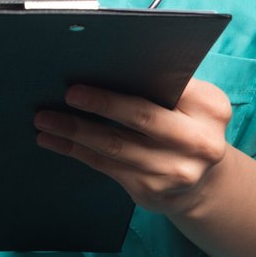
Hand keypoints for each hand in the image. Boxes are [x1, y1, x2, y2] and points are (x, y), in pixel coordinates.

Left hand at [33, 80, 232, 214]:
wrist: (203, 183)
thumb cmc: (189, 127)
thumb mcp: (196, 104)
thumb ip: (169, 85)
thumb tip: (111, 65)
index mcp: (210, 110)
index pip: (171, 87)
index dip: (137, 82)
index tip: (102, 73)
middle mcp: (197, 143)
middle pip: (142, 118)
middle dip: (102, 104)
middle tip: (68, 93)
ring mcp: (172, 172)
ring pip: (115, 147)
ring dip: (76, 131)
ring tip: (46, 118)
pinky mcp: (148, 191)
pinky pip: (104, 166)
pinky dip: (75, 151)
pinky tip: (53, 140)